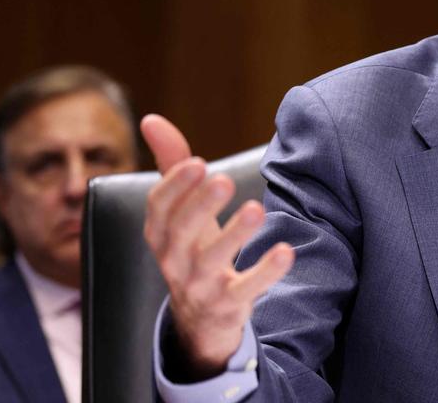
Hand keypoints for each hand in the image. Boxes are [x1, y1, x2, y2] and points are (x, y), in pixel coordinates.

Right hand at [141, 114, 294, 377]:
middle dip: (201, 205)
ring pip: (210, 262)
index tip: (197, 161)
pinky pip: (245, 291)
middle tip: (224, 179)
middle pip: (181, 232)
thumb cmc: (193, 248)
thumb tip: (151, 118)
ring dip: (233, 236)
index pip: (159, 207)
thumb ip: (172, 166)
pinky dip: (265, 272)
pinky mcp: (228, 305)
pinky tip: (286, 251)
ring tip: (256, 210)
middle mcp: (173, 259)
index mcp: (161, 233)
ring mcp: (199, 286)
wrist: (200, 318)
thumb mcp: (182, 211)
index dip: (175, 186)